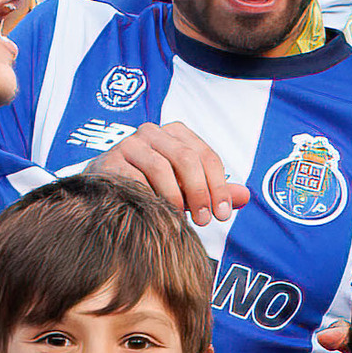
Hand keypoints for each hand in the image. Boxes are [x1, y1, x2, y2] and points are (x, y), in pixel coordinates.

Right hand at [89, 120, 244, 221]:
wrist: (105, 188)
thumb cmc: (151, 187)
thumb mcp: (185, 189)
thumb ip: (212, 190)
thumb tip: (246, 197)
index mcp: (175, 133)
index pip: (205, 155)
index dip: (218, 186)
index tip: (222, 214)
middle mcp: (152, 132)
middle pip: (185, 158)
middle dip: (199, 191)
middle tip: (205, 220)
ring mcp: (129, 144)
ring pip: (160, 167)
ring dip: (175, 197)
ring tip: (181, 220)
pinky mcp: (111, 161)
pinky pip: (135, 179)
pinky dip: (149, 198)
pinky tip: (155, 214)